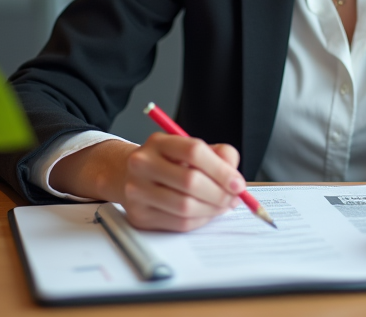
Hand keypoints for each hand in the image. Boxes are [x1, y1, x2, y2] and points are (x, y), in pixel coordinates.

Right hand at [120, 134, 247, 230]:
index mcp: (158, 142)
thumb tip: (234, 178)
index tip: (237, 183)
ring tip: (222, 206)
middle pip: (190, 181)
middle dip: (220, 193)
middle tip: (233, 198)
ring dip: (212, 209)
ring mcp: (137, 191)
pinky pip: (178, 223)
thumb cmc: (167, 162)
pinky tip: (205, 213)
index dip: (221, 170)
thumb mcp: (190, 149)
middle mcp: (143, 164)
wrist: (128, 175)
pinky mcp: (139, 216)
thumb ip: (218, 155)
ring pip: (185, 206)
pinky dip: (200, 220)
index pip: (194, 151)